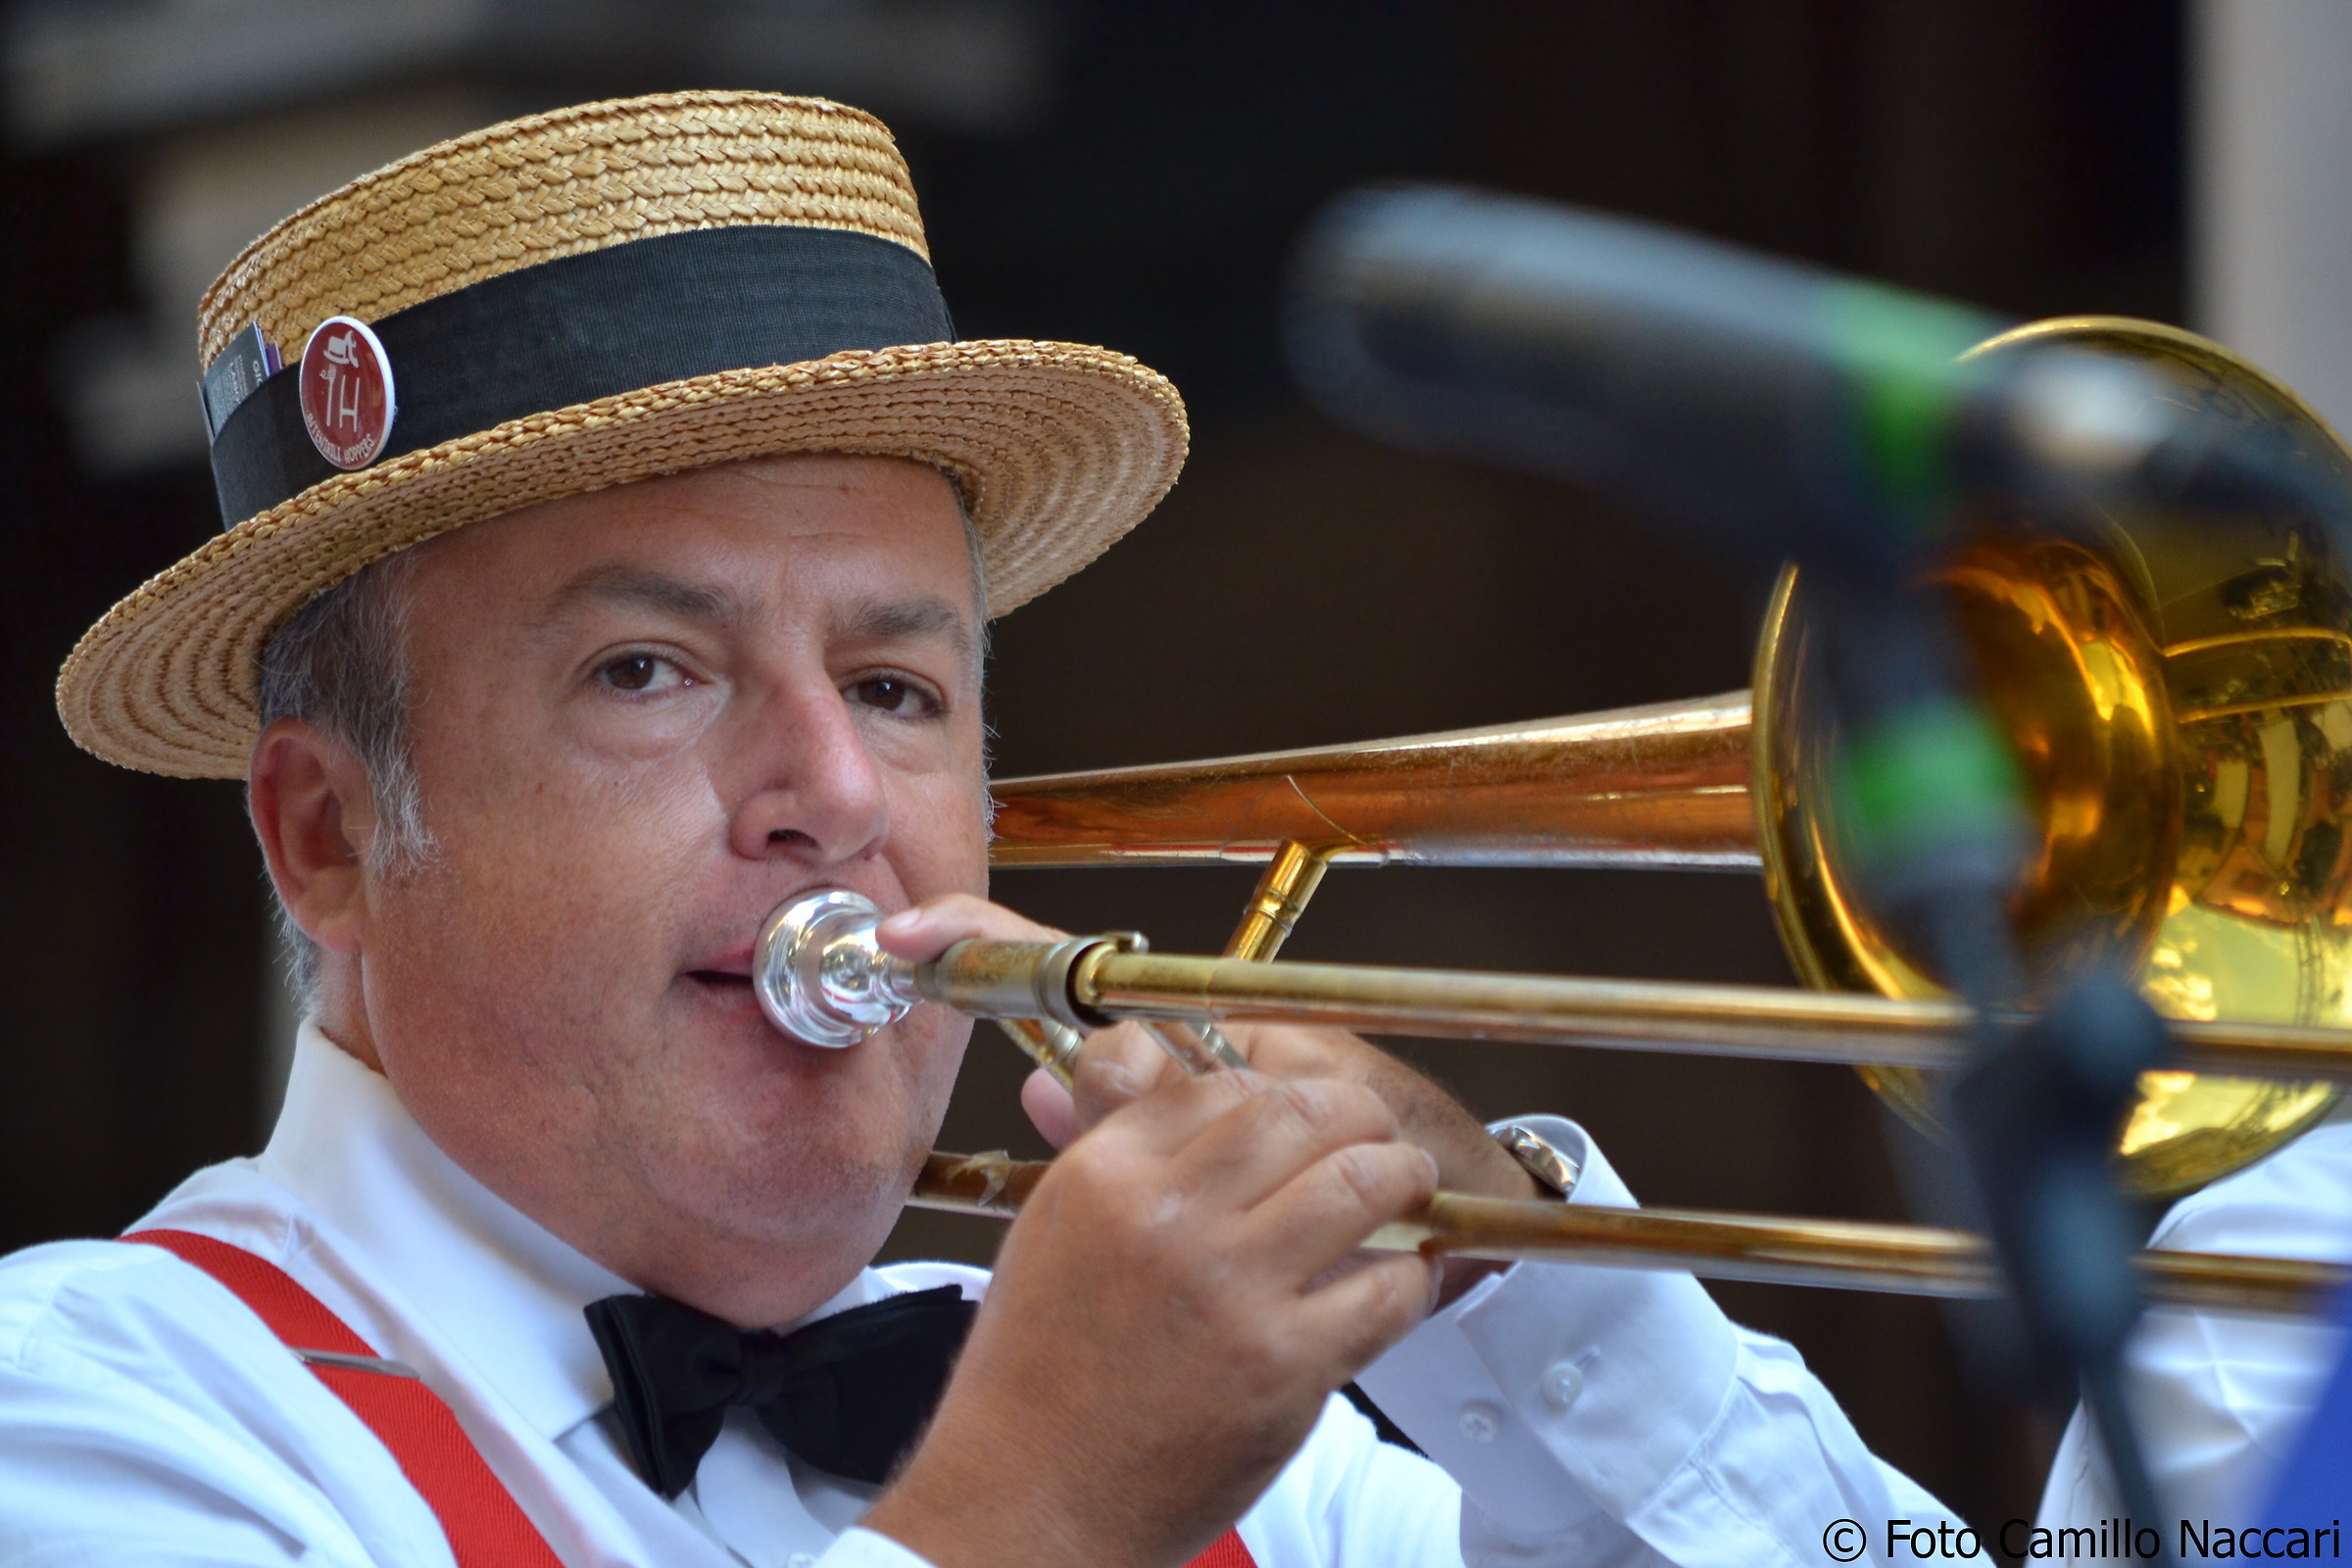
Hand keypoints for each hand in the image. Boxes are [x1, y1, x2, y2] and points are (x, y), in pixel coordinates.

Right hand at [865, 895, 1443, 1567]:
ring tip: (1409, 1185)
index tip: (1301, 1114)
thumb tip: (1126, 1059)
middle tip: (1378, 1135)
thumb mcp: (1049, 1234)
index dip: (1275, 1093)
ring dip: (1401, 1178)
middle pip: (1299, 1115)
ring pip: (1358, 1184)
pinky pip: (1383, 1290)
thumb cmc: (1033, 1377)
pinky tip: (1396, 1281)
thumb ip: (1104, 1147)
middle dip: (1357, 1115)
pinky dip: (1406, 1278)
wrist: (1028, 1502)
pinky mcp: (1284, 1365)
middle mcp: (1167, 1217)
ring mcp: (1230, 1289)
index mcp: (1104, 1176)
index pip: (1218, 1085)